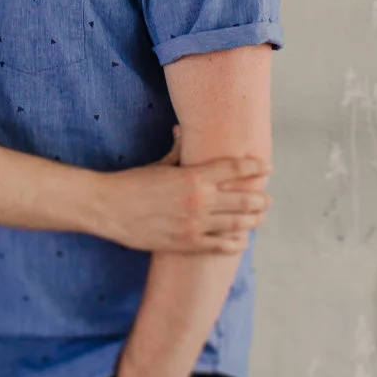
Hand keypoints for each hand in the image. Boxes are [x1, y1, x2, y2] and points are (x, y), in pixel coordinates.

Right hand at [90, 138, 266, 252]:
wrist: (109, 208)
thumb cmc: (133, 183)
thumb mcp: (159, 164)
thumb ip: (178, 151)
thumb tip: (183, 131)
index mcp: (193, 176)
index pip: (234, 169)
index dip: (254, 168)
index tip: (267, 168)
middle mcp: (199, 200)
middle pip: (243, 198)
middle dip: (259, 198)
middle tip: (267, 198)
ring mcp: (195, 224)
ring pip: (237, 224)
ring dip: (253, 220)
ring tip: (260, 217)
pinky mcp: (187, 243)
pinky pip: (220, 245)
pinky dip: (235, 243)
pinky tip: (241, 240)